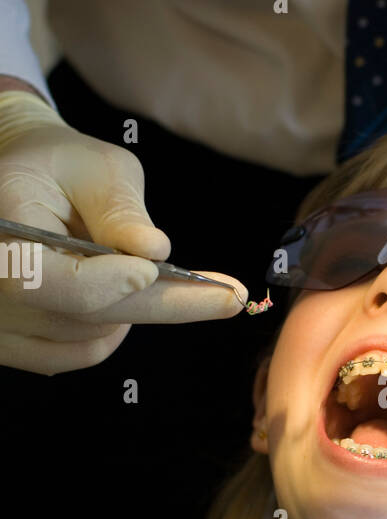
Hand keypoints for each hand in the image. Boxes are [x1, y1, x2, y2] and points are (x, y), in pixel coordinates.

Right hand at [0, 91, 247, 374]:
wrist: (26, 179)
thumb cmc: (64, 164)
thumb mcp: (98, 168)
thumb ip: (121, 209)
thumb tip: (153, 251)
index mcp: (2, 229)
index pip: (47, 279)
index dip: (108, 281)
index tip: (159, 268)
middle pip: (83, 314)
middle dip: (161, 302)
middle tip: (231, 297)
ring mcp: (1, 322)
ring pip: (90, 337)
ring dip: (135, 309)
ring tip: (147, 269)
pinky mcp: (16, 344)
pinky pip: (80, 353)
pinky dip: (114, 329)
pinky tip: (123, 293)